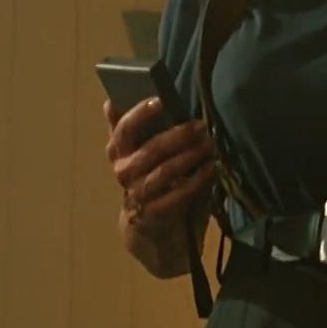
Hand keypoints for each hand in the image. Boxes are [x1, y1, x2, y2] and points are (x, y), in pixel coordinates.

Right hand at [102, 98, 213, 227]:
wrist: (149, 227)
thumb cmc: (149, 177)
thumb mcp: (139, 151)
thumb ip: (133, 127)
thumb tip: (114, 100)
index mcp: (118, 151)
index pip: (123, 129)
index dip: (139, 114)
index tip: (159, 100)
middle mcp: (123, 172)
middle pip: (150, 150)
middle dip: (178, 136)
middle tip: (201, 125)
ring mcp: (138, 194)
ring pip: (165, 172)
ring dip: (190, 157)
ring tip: (210, 145)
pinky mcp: (154, 214)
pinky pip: (177, 196)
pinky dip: (197, 181)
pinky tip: (212, 169)